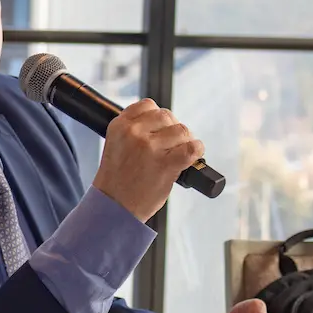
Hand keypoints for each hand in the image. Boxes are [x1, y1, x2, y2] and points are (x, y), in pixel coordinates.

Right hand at [92, 98, 204, 221]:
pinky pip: (192, 148)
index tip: (160, 129)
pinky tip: (193, 156)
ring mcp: (150, 148)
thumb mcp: (115, 146)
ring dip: (185, 141)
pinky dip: (197, 150)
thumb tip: (164, 123)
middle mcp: (134, 133)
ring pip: (182, 130)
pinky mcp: (166, 164)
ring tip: (179, 154)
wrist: (115, 207)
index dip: (157, 116)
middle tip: (172, 145)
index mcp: (119, 126)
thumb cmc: (117, 180)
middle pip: (166, 116)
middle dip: (173, 129)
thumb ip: (134, 131)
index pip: (147, 105)